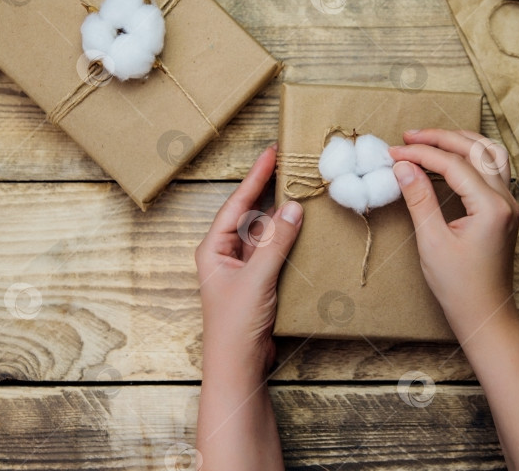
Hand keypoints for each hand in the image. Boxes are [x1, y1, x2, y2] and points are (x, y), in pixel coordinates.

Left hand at [195, 145, 303, 378]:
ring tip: (302, 190)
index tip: (272, 153)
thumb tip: (294, 208)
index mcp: (214, 248)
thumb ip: (276, 243)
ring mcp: (244, 267)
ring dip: (283, 216)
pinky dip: (289, 238)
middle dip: (270, 191)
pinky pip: (276, 251)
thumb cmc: (235, 324)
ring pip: (266, 232)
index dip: (255, 177)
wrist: (238, 365)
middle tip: (290, 164)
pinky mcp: (260, 281)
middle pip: (252, 214)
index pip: (237, 203)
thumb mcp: (256, 279)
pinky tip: (304, 227)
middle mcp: (227, 253)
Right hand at [389, 129, 518, 337]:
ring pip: (491, 154)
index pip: (453, 165)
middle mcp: (506, 200)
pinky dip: (470, 156)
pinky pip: (492, 169)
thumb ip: (419, 199)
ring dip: (461, 141)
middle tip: (408, 137)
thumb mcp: (432, 242)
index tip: (393, 153)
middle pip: (476, 150)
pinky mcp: (504, 210)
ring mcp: (509, 204)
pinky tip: (450, 159)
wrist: (485, 314)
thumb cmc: (459, 286)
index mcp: (491, 207)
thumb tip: (403, 167)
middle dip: (440, 138)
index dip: (421, 154)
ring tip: (431, 139)